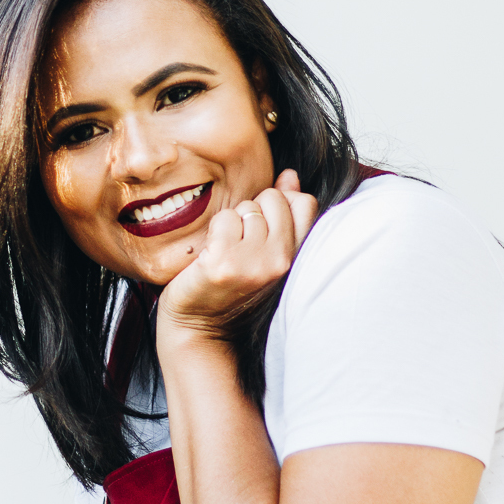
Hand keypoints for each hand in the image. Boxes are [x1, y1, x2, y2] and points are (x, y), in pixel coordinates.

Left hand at [158, 169, 317, 339]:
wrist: (198, 327)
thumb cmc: (230, 286)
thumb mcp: (265, 251)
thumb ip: (281, 213)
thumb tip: (290, 175)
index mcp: (296, 258)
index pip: (305, 202)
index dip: (279, 204)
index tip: (261, 228)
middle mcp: (282, 261)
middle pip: (274, 198)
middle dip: (253, 211)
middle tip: (239, 244)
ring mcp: (255, 263)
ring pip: (247, 207)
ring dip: (231, 223)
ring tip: (224, 251)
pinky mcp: (225, 262)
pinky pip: (224, 219)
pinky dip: (213, 231)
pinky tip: (210, 254)